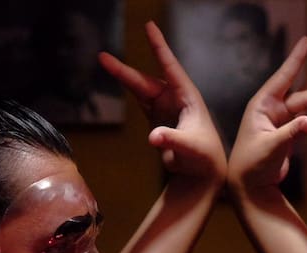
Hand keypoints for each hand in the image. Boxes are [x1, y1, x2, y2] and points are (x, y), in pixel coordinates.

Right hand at [99, 21, 225, 179]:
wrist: (202, 173)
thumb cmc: (203, 157)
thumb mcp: (190, 149)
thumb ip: (173, 141)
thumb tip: (154, 137)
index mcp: (187, 97)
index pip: (170, 67)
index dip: (159, 46)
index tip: (149, 25)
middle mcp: (175, 98)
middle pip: (146, 80)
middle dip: (125, 70)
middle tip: (103, 57)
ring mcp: (165, 108)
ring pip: (140, 88)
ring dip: (123, 77)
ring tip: (103, 61)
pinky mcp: (157, 118)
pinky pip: (140, 99)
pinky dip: (128, 89)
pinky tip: (116, 76)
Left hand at [228, 37, 306, 190]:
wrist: (250, 187)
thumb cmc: (252, 165)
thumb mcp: (271, 148)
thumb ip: (291, 133)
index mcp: (262, 106)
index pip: (283, 78)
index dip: (296, 60)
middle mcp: (272, 110)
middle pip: (302, 90)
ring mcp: (281, 121)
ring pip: (306, 100)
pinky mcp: (288, 133)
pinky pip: (306, 115)